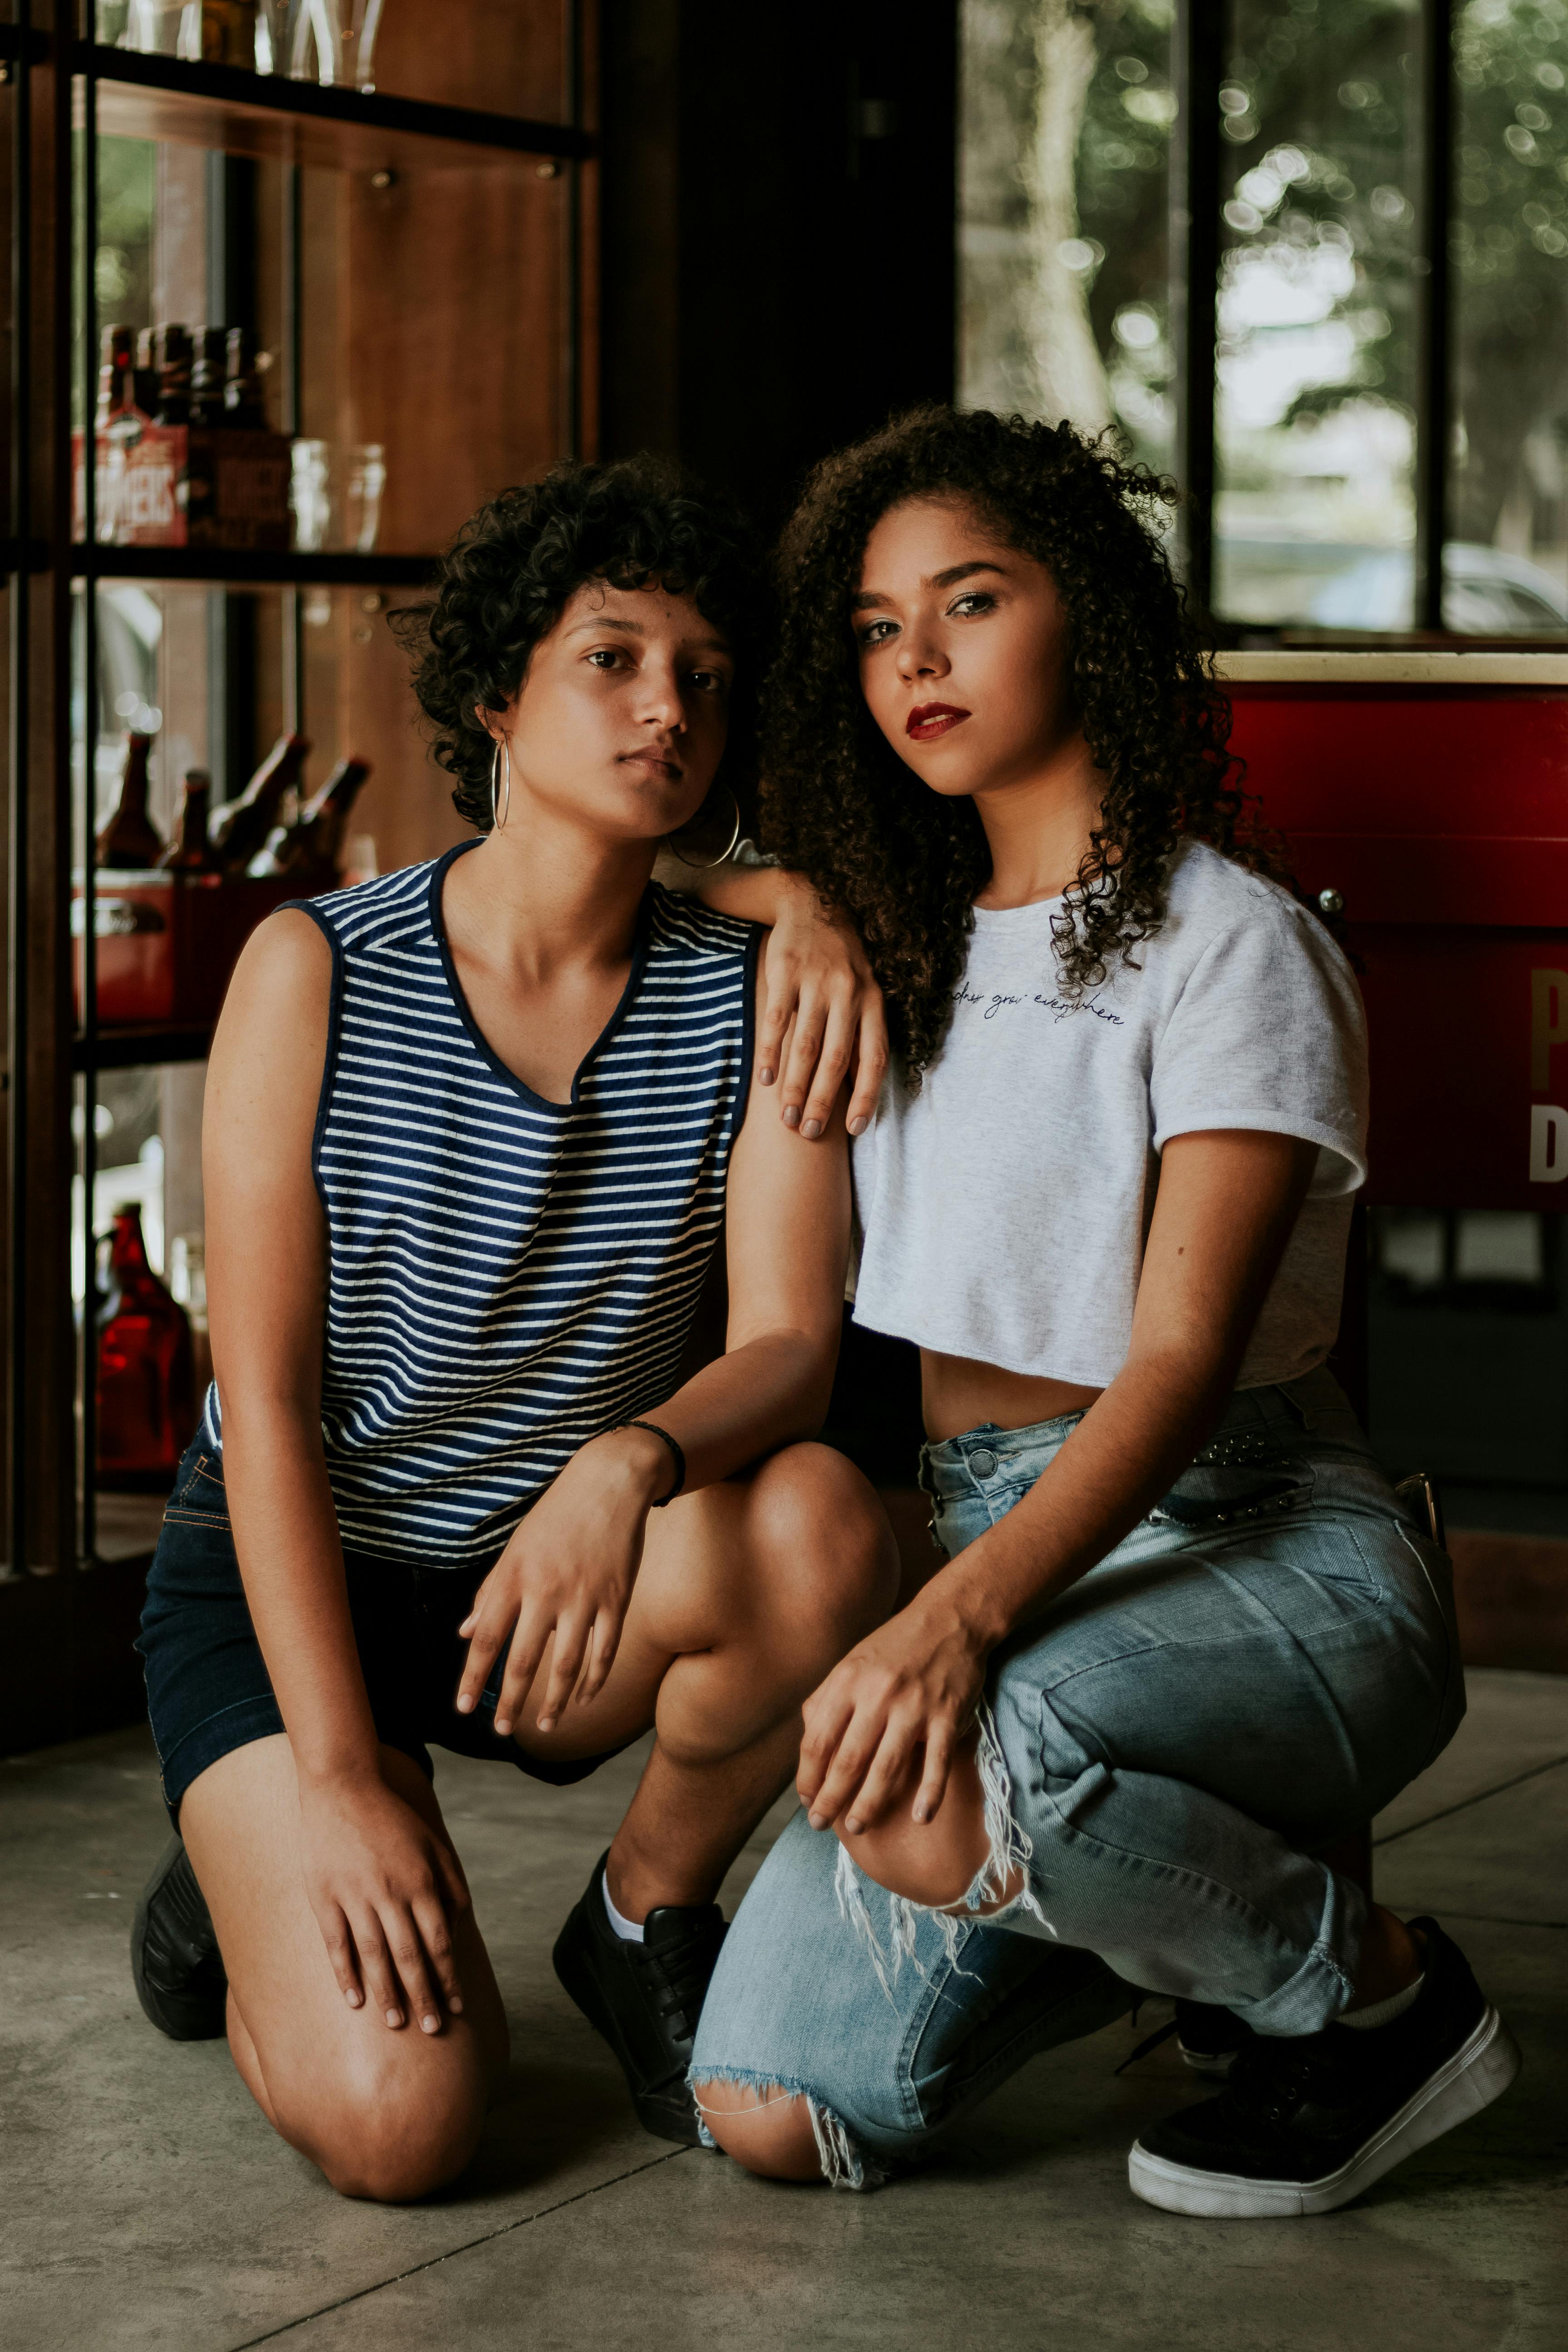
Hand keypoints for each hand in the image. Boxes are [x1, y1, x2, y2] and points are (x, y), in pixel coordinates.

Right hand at [297, 1772, 469, 2033]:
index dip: (449, 1977)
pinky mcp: (325, 1898)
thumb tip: (460, 1926)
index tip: (456, 2007)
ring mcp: (356, 1896)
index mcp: (421, 1882)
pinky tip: (355, 2001)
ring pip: (376, 1956)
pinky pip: (337, 1944)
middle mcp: (391, 1893)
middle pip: (411, 1956)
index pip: (440, 1942)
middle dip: (424, 1996)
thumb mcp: (434, 1843)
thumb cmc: (392, 1818)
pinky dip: (346, 1974)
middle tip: (432, 2030)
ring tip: (398, 2023)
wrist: (342, 1787)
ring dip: (388, 1993)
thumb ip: (451, 1883)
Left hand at [455, 1430, 663, 1739]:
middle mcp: (546, 1591)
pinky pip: (605, 1650)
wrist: (609, 1483)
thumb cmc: (555, 1516)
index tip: (463, 1707)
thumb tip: (465, 1634)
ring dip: (554, 1702)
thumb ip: (490, 1594)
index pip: (486, 1639)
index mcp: (514, 1578)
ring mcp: (584, 1597)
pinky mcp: (616, 1598)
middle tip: (503, 1731)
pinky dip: (594, 1680)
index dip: (473, 1678)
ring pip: (567, 1664)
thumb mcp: (514, 1550)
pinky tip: (583, 1698)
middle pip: (524, 1661)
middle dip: (511, 1703)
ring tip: (545, 1726)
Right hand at [756, 878, 887, 1141]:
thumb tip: (858, 1088)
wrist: (812, 902)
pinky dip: (770, 1052)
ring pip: (806, 1045)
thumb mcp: (863, 989)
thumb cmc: (840, 960)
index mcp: (873, 1000)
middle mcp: (849, 992)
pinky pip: (777, 1020)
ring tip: (784, 1115)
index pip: (875, 1057)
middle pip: (837, 1058)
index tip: (852, 1129)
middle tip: (807, 1131)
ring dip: (794, 1085)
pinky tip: (764, 1078)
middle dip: (822, 1100)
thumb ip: (860, 1033)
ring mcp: (816, 981)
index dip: (866, 1096)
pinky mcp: (785, 971)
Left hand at [796, 1595, 989, 1835]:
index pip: (817, 1741)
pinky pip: (936, 1762)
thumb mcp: (851, 1663)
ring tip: (858, 1827)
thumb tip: (808, 1744)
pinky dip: (930, 1793)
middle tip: (820, 1824)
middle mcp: (877, 1695)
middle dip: (830, 1800)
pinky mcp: (948, 1716)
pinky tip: (920, 1817)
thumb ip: (826, 1699)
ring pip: (887, 1768)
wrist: (950, 1619)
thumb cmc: (895, 1646)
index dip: (807, 1777)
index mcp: (847, 1682)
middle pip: (847, 1761)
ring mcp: (914, 1707)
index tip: (806, 1799)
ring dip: (869, 1804)